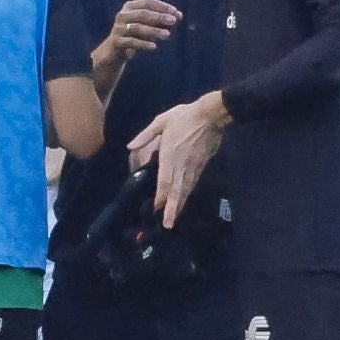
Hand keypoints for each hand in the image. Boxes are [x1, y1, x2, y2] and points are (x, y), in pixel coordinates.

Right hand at [103, 0, 180, 58]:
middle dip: (159, 17)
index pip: (148, 3)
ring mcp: (118, 28)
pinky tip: (154, 47)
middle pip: (143, 14)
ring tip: (167, 35)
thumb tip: (179, 15)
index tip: (175, 12)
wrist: (115, 52)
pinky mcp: (116, 41)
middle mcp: (122, 15)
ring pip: (137, 28)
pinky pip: (131, 42)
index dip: (162, 7)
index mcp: (130, 7)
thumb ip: (163, 20)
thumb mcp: (150, 26)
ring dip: (153, 31)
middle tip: (173, 21)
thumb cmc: (135, 35)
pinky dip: (143, 44)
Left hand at [127, 92, 227, 228]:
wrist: (210, 115)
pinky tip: (184, 200)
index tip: (156, 208)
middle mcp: (181, 165)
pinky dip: (187, 194)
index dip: (161, 196)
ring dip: (180, 205)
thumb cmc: (184, 117)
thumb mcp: (161, 121)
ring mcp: (193, 167)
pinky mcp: (201, 165)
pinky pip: (193, 183)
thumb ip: (145, 135)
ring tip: (174, 218)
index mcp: (170, 156)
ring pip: (186, 189)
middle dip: (172, 209)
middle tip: (168, 224)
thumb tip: (129, 146)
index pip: (165, 181)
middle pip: (177, 191)